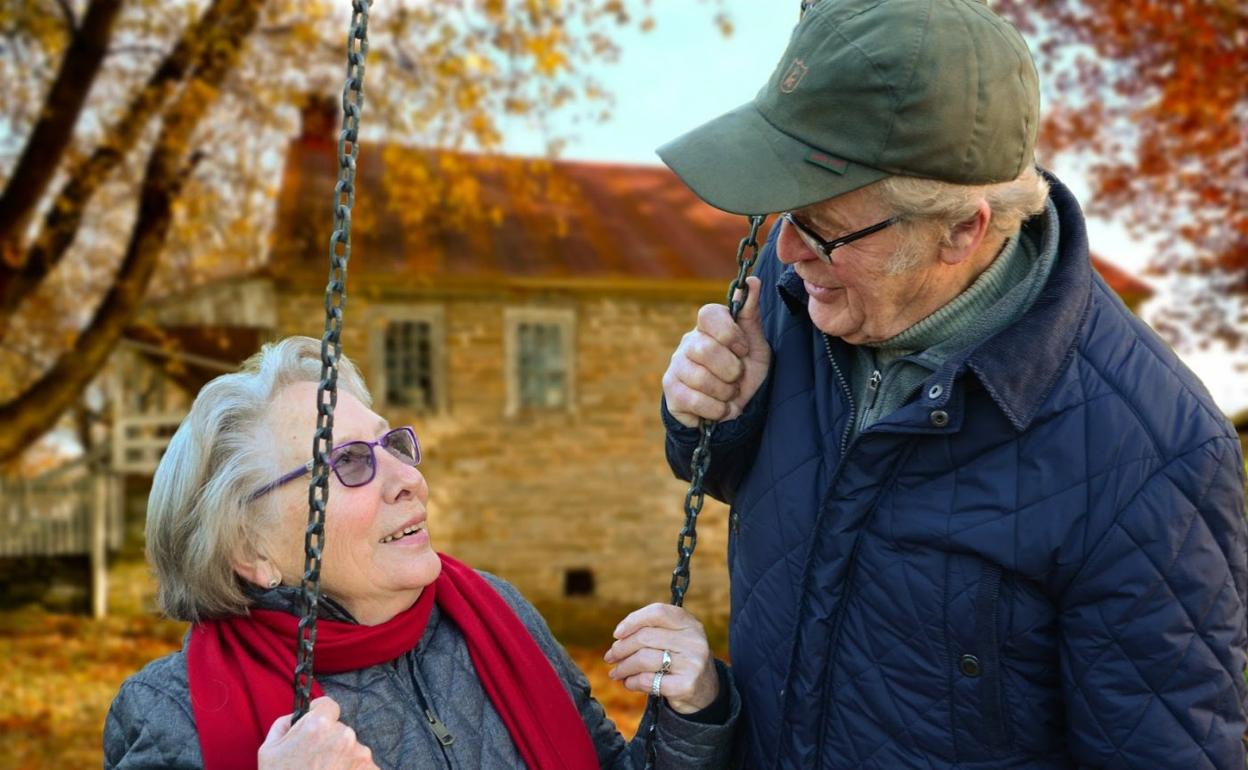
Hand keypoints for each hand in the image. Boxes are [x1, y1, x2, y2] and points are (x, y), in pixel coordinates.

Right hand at [258, 696, 378, 769]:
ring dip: (341, 757)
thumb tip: (296, 716)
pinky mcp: (369, 769)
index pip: (328, 705)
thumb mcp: (268, 750)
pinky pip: (361, 765)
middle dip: (329, 740)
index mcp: (319, 725)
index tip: (315, 727)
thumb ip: (285, 724)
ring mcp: (360, 754)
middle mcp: (344, 735)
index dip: (319, 714)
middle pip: (339, 729)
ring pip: (351, 747)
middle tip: (314, 760)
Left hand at [603, 603, 718, 714]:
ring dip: (623, 667)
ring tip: (616, 672)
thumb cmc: (681, 659)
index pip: (657, 612)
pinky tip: (628, 683)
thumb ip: (653, 630)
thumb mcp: (676, 638)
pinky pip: (648, 681)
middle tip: (610, 657)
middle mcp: (694, 641)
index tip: (617, 634)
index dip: (633, 620)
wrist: (706, 691)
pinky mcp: (685, 686)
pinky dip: (632, 682)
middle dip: (621, 648)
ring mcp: (692, 664)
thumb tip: (618, 637)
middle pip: (645, 637)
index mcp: (690, 623)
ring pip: (643, 659)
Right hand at [662, 275, 770, 427]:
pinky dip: (716, 409)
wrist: (734, 410)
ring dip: (725, 393)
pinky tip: (720, 408)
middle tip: (737, 378)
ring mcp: (676, 366)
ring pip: (700, 378)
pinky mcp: (671, 391)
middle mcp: (688, 342)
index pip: (708, 314)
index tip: (743, 349)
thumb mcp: (756, 346)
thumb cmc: (745, 373)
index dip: (729, 334)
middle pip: (705, 349)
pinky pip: (693, 400)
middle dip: (731, 370)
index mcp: (708, 327)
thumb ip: (751, 315)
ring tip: (729, 394)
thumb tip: (752, 281)